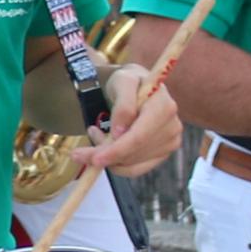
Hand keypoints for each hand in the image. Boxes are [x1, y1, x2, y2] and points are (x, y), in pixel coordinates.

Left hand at [81, 60, 183, 179]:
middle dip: (104, 156)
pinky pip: (136, 169)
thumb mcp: (121, 82)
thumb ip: (123, 104)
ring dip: (108, 157)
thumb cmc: (127, 82)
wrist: (136, 88)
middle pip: (134, 153)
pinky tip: (106, 147)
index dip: (116, 151)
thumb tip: (120, 133)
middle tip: (78, 153)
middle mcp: (172, 126)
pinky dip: (117, 163)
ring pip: (133, 164)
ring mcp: (170, 141)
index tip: (94, 159)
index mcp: (164, 107)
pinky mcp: (163, 153)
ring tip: (95, 135)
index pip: (139, 137)